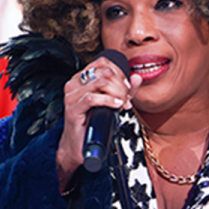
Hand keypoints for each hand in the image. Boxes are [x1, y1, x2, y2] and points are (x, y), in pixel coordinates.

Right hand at [56, 57, 140, 190]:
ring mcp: (71, 96)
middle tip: (126, 97)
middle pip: (104, 71)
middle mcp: (74, 84)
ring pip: (99, 82)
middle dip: (120, 83)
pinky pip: (92, 98)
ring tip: (122, 103)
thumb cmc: (93, 123)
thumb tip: (137, 77)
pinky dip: (109, 100)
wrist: (78, 145)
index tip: (127, 86)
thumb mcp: (111, 103)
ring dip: (117, 92)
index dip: (119, 72)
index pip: (102, 62)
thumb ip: (124, 90)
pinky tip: (117, 106)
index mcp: (81, 78)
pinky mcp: (72, 109)